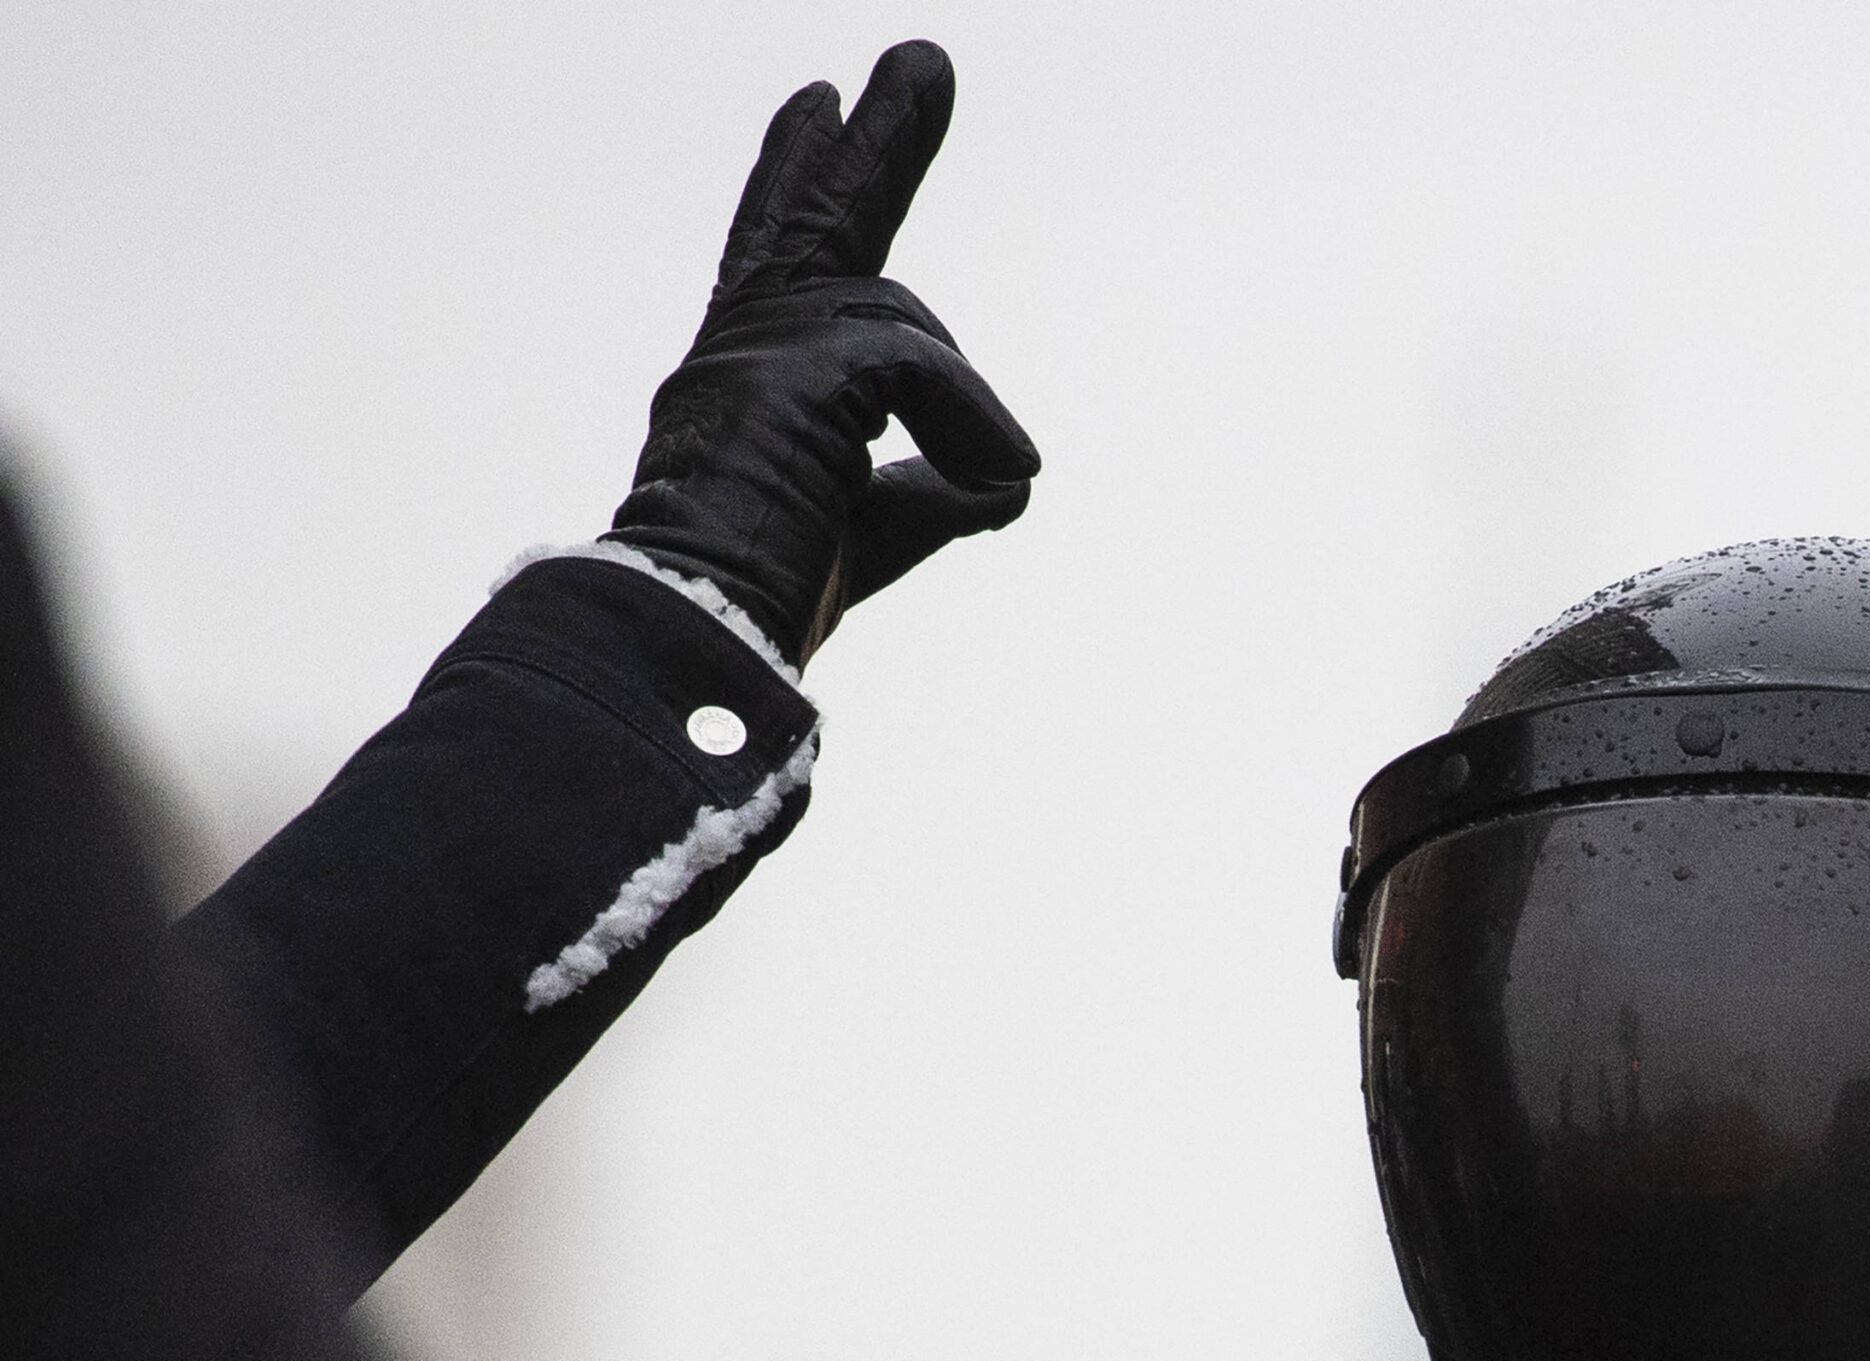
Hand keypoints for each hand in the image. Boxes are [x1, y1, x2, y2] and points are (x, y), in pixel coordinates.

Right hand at [606, 41, 1039, 664]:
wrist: (699, 637)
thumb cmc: (766, 596)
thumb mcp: (874, 530)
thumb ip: (933, 494)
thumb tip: (1014, 483)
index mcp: (747, 374)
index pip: (779, 254)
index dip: (800, 175)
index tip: (820, 107)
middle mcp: (738, 346)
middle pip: (815, 218)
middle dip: (878, 142)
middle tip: (925, 58)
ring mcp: (755, 352)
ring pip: (900, 322)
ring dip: (961, 398)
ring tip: (994, 468)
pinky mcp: (791, 372)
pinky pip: (923, 373)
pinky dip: (973, 429)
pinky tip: (1002, 480)